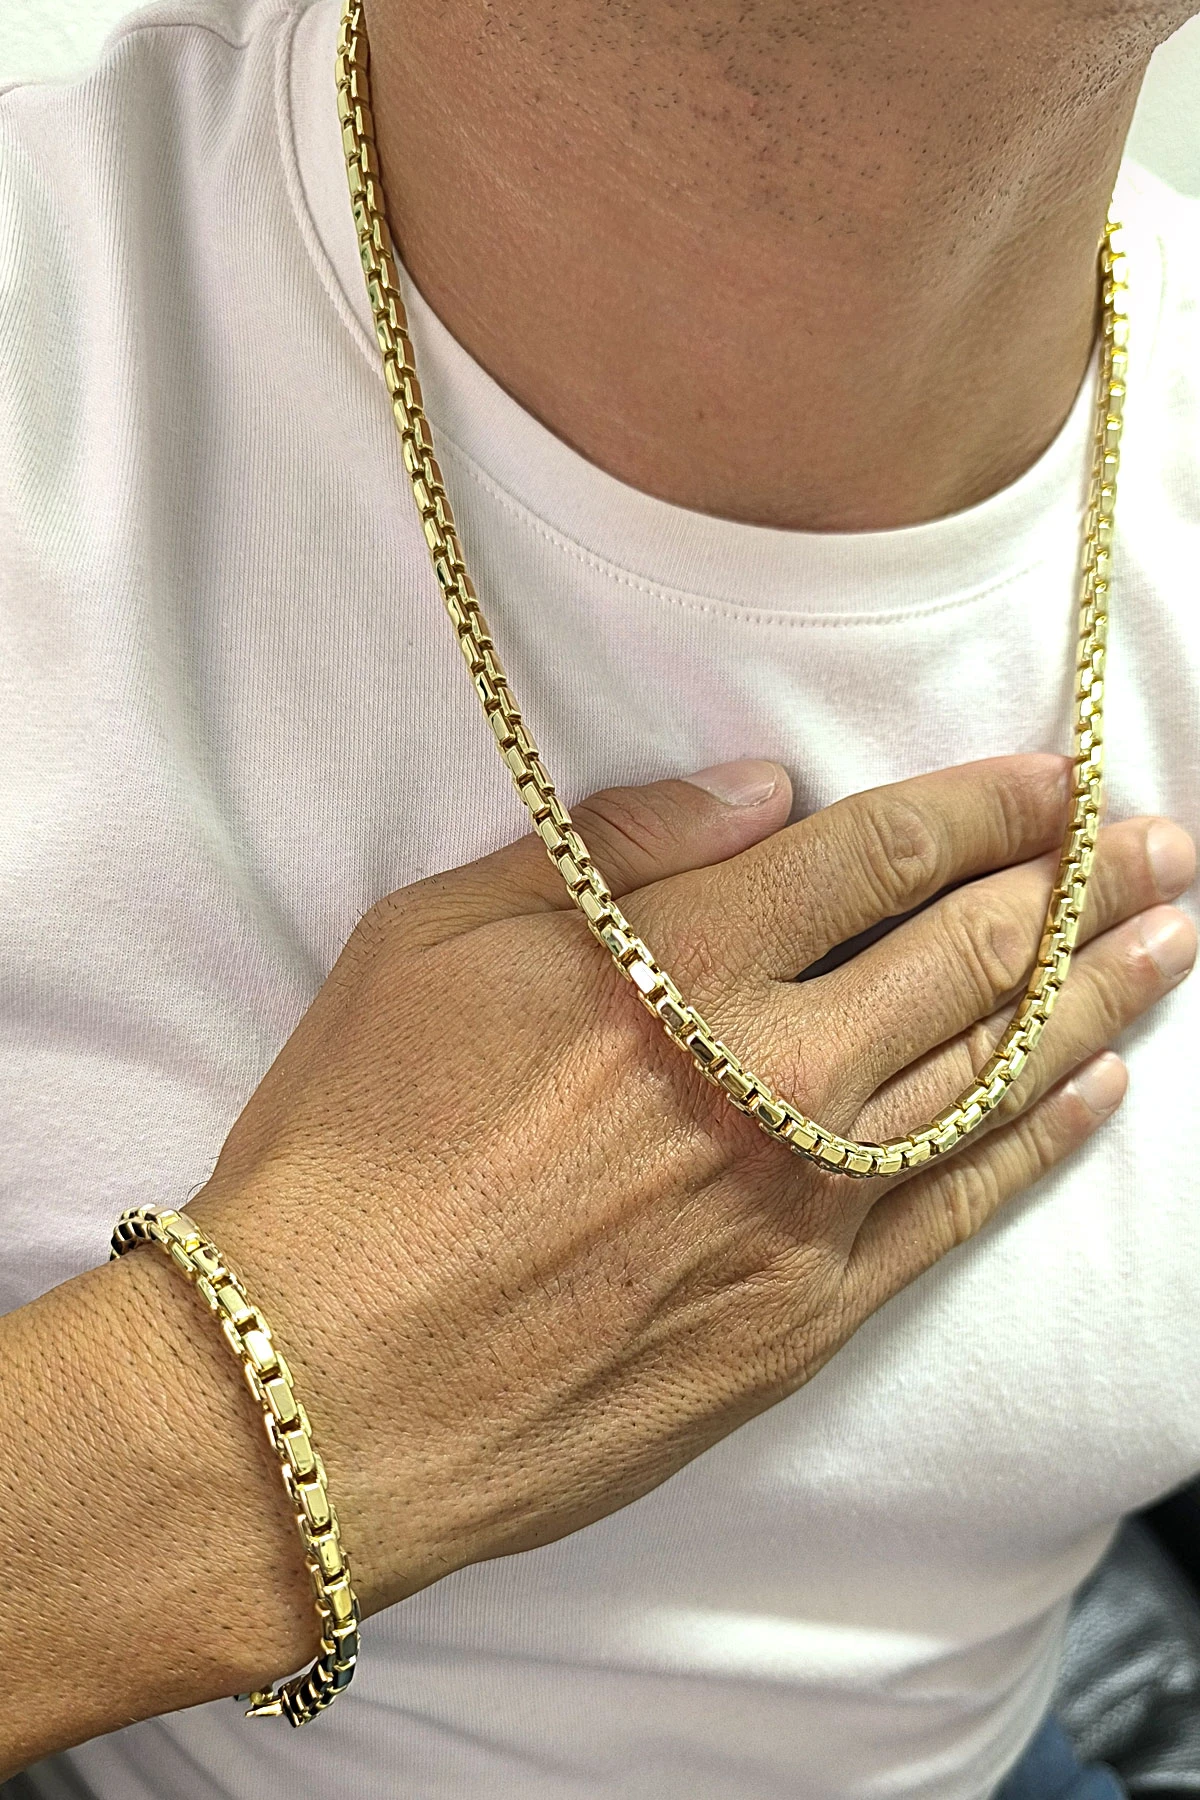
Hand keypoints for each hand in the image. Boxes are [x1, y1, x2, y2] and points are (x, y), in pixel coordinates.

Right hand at [171, 753, 1193, 1623]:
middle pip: (971, 953)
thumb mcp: (429, 945)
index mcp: (680, 969)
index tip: (1065, 775)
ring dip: (1101, 995)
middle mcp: (772, 1078)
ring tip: (1177, 939)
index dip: (990, 805)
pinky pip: (957, 1211)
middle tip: (1169, 841)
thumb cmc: (355, 1150)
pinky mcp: (807, 1315)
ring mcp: (805, 1204)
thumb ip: (605, 850)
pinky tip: (1102, 1091)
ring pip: (993, 1073)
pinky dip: (1041, 1141)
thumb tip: (756, 791)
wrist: (328, 1388)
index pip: (881, 856)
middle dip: (1086, 883)